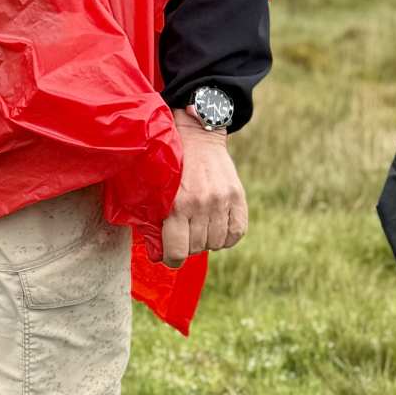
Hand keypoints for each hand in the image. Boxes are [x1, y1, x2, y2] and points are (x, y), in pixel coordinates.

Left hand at [145, 111, 248, 267]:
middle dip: (188, 245)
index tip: (170, 256)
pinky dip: (226, 236)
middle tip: (184, 232)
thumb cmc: (172, 164)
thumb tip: (157, 253)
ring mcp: (222, 201)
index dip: (172, 259)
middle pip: (197, 248)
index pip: (177, 251)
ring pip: (216, 243)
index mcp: (177, 204)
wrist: (198, 135)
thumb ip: (158, 219)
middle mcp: (201, 204)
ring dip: (207, 240)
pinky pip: (236, 233)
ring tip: (199, 226)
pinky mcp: (237, 197)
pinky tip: (217, 226)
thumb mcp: (158, 189)